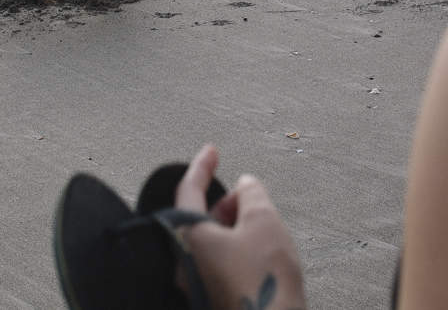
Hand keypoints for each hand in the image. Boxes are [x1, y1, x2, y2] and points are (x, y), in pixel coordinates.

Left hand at [175, 146, 306, 309]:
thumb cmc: (264, 282)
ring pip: (212, 241)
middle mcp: (183, 261)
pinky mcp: (210, 298)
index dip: (202, 166)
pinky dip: (236, 250)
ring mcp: (195, 283)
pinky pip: (219, 263)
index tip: (212, 151)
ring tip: (263, 231)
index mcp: (187, 236)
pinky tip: (259, 255)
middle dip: (228, 203)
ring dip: (235, 227)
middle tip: (253, 200)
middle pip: (201, 217)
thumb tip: (245, 184)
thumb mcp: (264, 221)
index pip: (188, 190)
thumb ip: (251, 194)